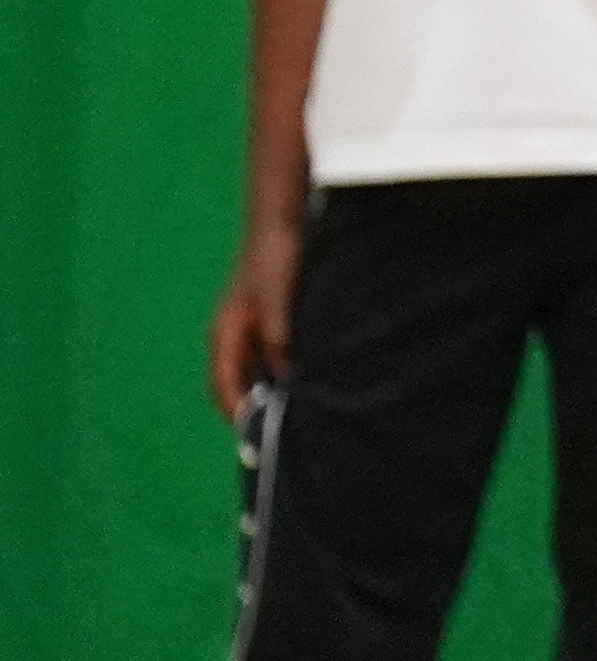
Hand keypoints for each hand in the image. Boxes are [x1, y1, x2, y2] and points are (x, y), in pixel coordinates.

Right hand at [210, 223, 300, 419]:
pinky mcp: (268, 318)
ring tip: (300, 410)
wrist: (281, 223)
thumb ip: (277, 341)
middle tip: (284, 431)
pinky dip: (284, 369)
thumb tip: (286, 379)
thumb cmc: (273, 262)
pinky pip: (271, 354)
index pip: (224, 386)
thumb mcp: (276, 306)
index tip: (259, 436)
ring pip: (257, 370)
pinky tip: (309, 376)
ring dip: (273, 388)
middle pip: (239, 383)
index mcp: (224, 335)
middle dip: (257, 406)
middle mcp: (232, 335)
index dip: (239, 413)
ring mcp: (248, 327)